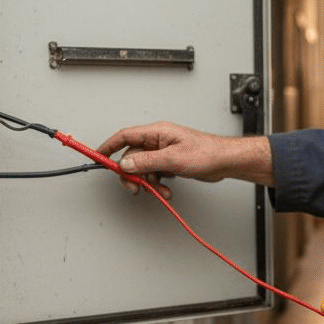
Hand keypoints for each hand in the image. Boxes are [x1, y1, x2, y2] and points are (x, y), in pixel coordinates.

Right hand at [95, 121, 272, 197]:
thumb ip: (146, 162)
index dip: (109, 146)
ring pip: (143, 169)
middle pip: (132, 157)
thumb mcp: (173, 159)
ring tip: (160, 191)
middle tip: (135, 187)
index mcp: (156, 132)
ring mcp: (164, 152)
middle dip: (132, 174)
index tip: (98, 156)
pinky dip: (157, 184)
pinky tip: (167, 190)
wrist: (224, 161)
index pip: (125, 136)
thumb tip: (125, 164)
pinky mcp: (170, 163)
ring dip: (148, 182)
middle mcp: (158, 141)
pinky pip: (155, 174)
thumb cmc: (206, 153)